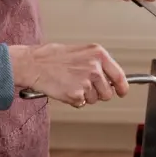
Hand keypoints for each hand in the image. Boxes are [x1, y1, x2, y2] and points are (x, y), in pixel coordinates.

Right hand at [9, 43, 128, 107]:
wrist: (33, 64)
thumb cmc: (53, 57)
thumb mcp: (81, 52)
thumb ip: (97, 63)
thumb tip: (110, 78)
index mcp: (98, 54)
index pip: (119, 76)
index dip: (122, 87)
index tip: (122, 92)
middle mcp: (95, 67)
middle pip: (107, 93)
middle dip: (98, 93)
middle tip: (83, 85)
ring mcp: (86, 81)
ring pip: (94, 99)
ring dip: (84, 96)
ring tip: (70, 84)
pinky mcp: (76, 94)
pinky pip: (81, 103)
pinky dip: (73, 100)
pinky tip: (65, 89)